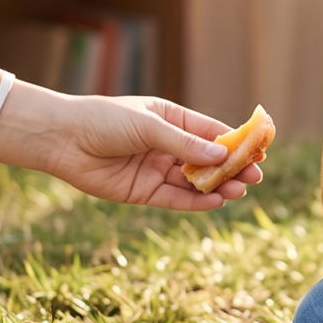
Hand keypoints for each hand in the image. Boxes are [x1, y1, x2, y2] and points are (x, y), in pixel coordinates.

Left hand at [0, 81, 261, 210]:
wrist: (62, 140)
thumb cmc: (105, 120)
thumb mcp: (149, 126)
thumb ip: (184, 144)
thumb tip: (221, 155)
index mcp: (172, 120)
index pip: (211, 132)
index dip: (236, 142)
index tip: (260, 150)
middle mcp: (168, 146)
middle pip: (208, 160)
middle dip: (232, 168)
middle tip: (255, 177)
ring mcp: (157, 169)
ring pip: (195, 182)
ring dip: (218, 187)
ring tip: (239, 191)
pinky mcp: (143, 192)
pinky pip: (175, 199)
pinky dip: (195, 202)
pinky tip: (214, 202)